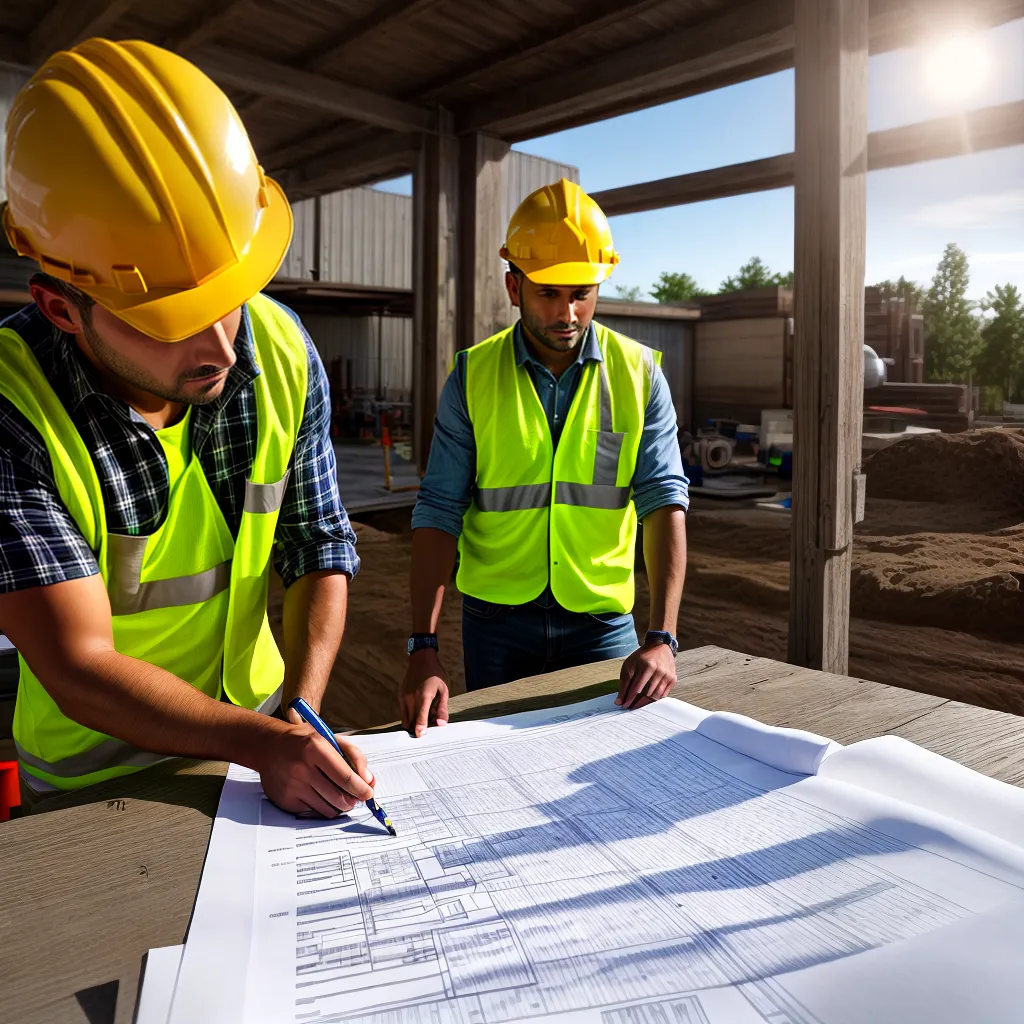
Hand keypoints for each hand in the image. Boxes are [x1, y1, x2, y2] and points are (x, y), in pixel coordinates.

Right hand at [256, 723, 374, 817]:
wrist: (270, 746)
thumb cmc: (306, 742)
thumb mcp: (331, 738)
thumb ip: (354, 756)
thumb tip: (368, 781)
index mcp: (315, 747)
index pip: (345, 777)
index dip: (361, 789)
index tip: (368, 793)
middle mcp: (301, 767)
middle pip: (338, 797)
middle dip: (352, 800)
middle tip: (355, 797)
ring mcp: (292, 786)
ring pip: (327, 809)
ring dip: (339, 806)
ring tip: (339, 796)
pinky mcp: (285, 800)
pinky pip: (313, 812)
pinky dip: (322, 807)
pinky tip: (320, 795)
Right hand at [399, 649, 449, 737]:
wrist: (422, 660)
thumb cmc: (436, 675)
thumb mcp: (444, 691)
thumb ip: (442, 709)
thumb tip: (441, 725)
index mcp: (424, 696)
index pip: (420, 717)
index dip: (420, 729)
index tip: (420, 736)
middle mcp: (411, 697)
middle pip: (411, 721)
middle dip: (418, 727)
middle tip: (429, 725)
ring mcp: (404, 696)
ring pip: (405, 718)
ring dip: (413, 722)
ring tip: (425, 715)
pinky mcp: (400, 695)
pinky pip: (403, 711)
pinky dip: (410, 714)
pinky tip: (419, 708)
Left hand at [616, 642, 676, 709]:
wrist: (659, 646)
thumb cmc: (641, 657)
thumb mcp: (629, 665)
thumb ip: (624, 683)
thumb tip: (619, 701)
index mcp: (648, 666)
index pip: (637, 688)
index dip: (629, 698)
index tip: (624, 705)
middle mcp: (660, 671)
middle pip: (647, 693)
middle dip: (637, 702)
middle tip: (631, 707)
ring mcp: (668, 676)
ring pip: (656, 696)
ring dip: (646, 703)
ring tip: (638, 705)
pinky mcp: (673, 679)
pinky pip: (663, 695)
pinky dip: (655, 699)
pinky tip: (648, 700)